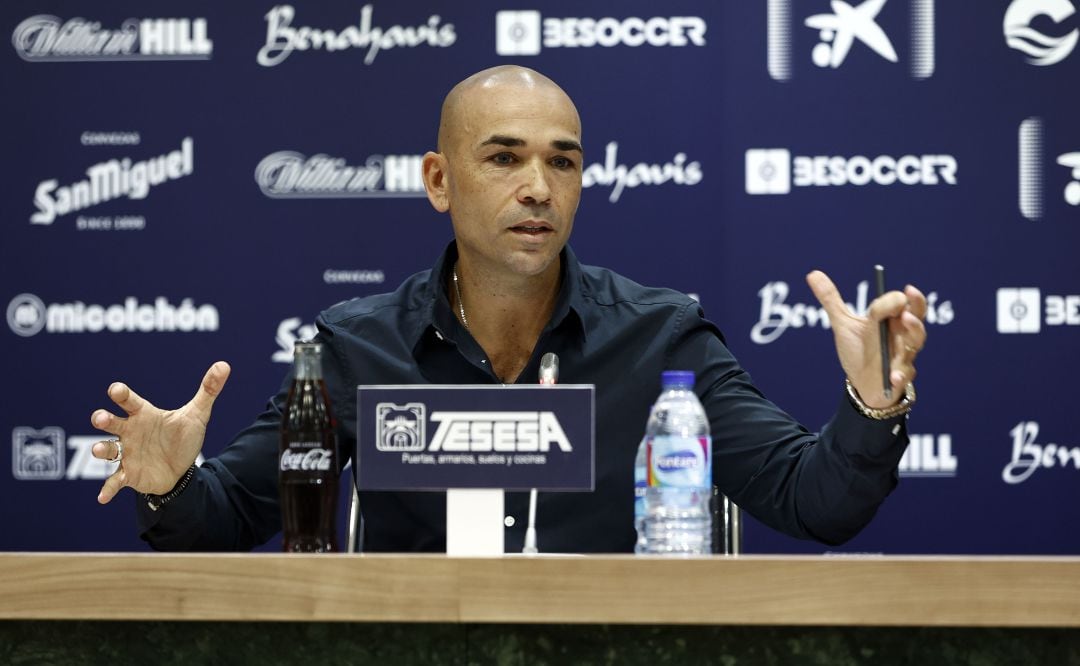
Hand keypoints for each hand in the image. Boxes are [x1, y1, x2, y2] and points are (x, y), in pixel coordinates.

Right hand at [90, 361, 230, 502]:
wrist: (181, 468)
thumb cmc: (182, 437)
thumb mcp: (197, 415)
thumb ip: (208, 390)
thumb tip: (224, 365)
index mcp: (144, 415)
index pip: (129, 401)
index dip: (121, 394)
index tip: (115, 389)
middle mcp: (130, 432)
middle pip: (111, 422)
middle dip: (104, 419)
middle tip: (101, 418)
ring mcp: (127, 453)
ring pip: (108, 449)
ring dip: (102, 449)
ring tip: (100, 449)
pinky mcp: (128, 474)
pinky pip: (114, 481)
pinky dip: (108, 488)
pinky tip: (102, 498)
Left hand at [807, 271, 926, 408]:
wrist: (861, 383)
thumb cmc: (858, 350)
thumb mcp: (843, 324)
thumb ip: (831, 300)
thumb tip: (812, 273)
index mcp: (890, 319)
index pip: (897, 303)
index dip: (890, 299)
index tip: (886, 295)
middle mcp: (901, 334)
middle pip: (917, 314)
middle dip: (917, 304)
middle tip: (909, 293)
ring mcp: (903, 355)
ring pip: (916, 340)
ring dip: (914, 330)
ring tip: (906, 320)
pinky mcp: (899, 377)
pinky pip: (904, 375)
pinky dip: (899, 375)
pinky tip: (892, 376)